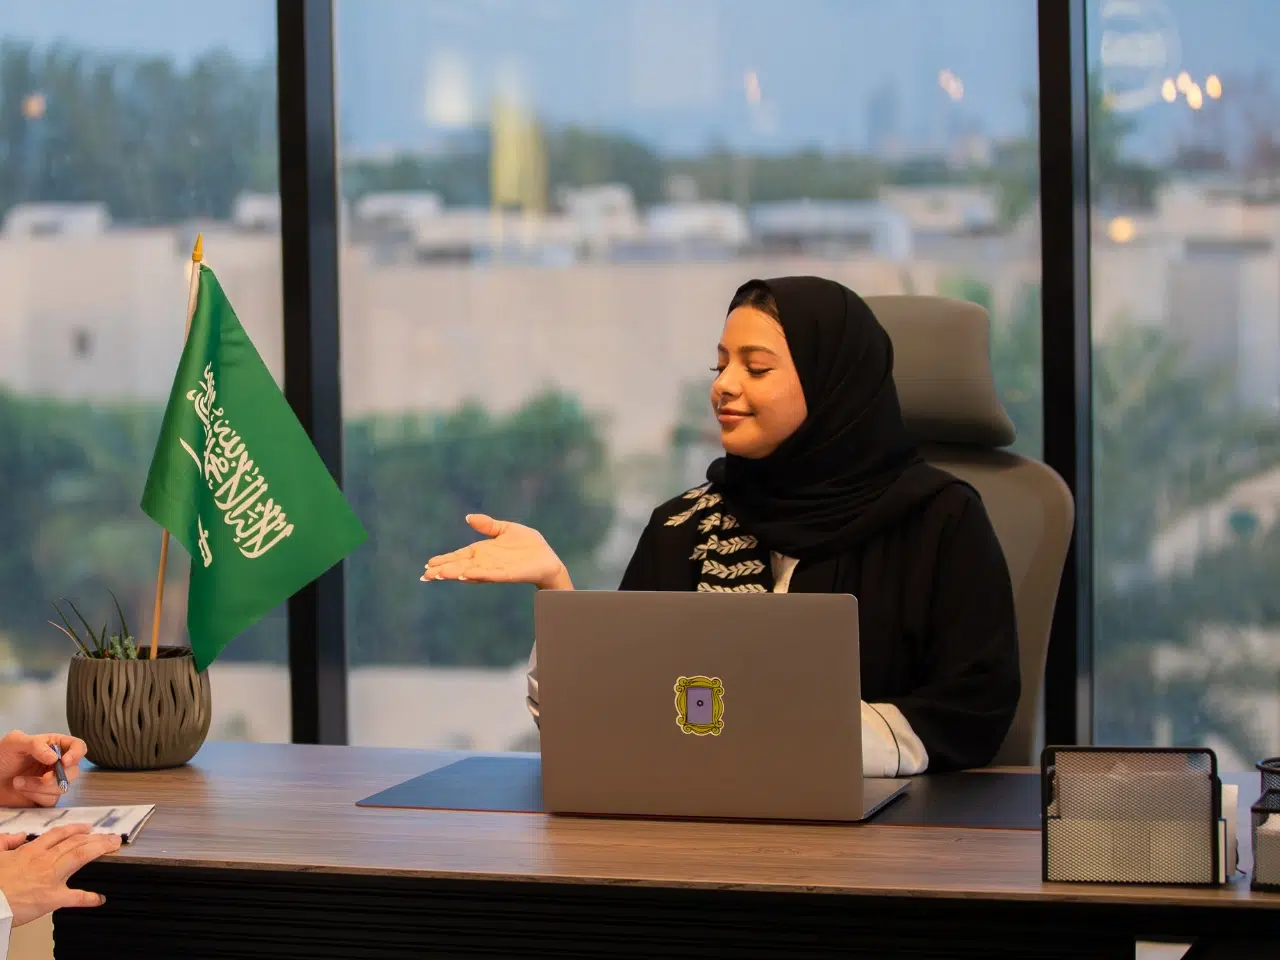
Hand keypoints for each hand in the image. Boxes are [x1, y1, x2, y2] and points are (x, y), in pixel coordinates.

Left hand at [0, 731, 85, 806]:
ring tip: (18, 782)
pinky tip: (21, 789)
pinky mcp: (44, 797)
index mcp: (55, 746)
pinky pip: (51, 800)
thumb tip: (56, 758)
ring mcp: (52, 781)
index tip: (64, 762)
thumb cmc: (1, 756)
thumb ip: (36, 745)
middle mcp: (57, 763)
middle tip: (44, 778)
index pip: (78, 747)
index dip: (77, 754)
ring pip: (63, 788)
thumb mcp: (15, 742)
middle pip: (74, 771)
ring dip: (40, 787)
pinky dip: (35, 796)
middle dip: (58, 776)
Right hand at [0, 824, 118, 926]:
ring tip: (113, 846)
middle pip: (76, 842)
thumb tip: (19, 835)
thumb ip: (7, 841)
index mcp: (31, 851)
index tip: (88, 827)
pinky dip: (89, 898)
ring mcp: (51, 878)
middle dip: (96, 837)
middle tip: (111, 836)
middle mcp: (45, 861)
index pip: (60, 834)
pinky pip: (75, 897)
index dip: (77, 829)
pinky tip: (100, 898)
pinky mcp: (52, 898)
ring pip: (80, 857)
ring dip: (99, 849)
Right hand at [423, 514, 572, 590]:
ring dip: (455, 574)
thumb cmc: (527, 545)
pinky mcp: (507, 574)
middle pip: (459, 567)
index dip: (444, 560)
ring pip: (471, 572)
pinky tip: (465, 575)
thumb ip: (487, 525)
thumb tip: (468, 517)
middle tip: (425, 576)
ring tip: (440, 575)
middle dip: (443, 571)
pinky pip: (490, 574)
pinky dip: (477, 574)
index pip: (458, 556)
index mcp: (482, 552)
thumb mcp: (505, 529)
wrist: (547, 558)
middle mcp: (485, 562)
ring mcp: (494, 569)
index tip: (428, 565)